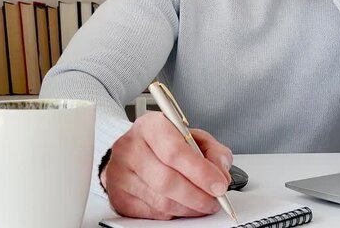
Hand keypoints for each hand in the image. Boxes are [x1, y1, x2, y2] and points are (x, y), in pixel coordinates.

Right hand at [100, 112, 232, 219]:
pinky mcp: (118, 196)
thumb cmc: (167, 143)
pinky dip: (174, 213)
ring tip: (203, 203)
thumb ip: (214, 152)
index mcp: (150, 126)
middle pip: (167, 180)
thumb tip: (221, 175)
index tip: (219, 185)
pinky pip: (152, 213)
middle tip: (214, 199)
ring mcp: (120, 173)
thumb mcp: (195, 137)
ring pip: (161, 201)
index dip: (201, 172)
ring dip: (189, 208)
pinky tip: (184, 205)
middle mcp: (130, 147)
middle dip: (198, 195)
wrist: (136, 149)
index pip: (174, 151)